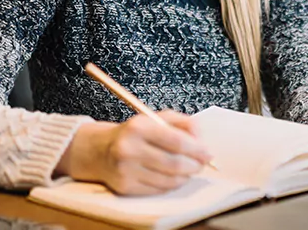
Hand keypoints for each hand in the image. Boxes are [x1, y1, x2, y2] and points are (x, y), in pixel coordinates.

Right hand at [55, 110, 212, 194]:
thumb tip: (201, 140)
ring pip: (168, 180)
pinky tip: (173, 177)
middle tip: (201, 164)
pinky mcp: (124, 186)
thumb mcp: (156, 118)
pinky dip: (171, 184)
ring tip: (188, 170)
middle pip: (174, 163)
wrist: (100, 150)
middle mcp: (129, 148)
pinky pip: (158, 189)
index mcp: (139, 126)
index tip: (208, 154)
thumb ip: (183, 123)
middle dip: (194, 166)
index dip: (197, 150)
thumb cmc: (135, 133)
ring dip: (185, 177)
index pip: (176, 141)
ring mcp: (125, 169)